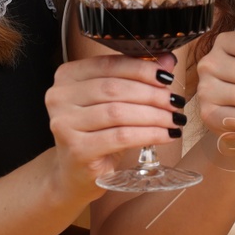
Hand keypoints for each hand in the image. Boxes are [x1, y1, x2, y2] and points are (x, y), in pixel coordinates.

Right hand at [45, 53, 184, 199]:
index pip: (109, 64)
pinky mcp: (77, 149)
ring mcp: (64, 124)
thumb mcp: (116, 101)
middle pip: (114, 88)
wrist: (76, 173)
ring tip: (174, 119)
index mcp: (67, 76)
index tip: (167, 76)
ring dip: (154, 115)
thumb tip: (167, 60)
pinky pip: (121, 137)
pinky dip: (149, 134)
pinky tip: (167, 135)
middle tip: (175, 101)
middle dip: (152, 94)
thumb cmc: (98, 133)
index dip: (142, 69)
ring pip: (119, 112)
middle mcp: (59, 97)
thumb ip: (137, 77)